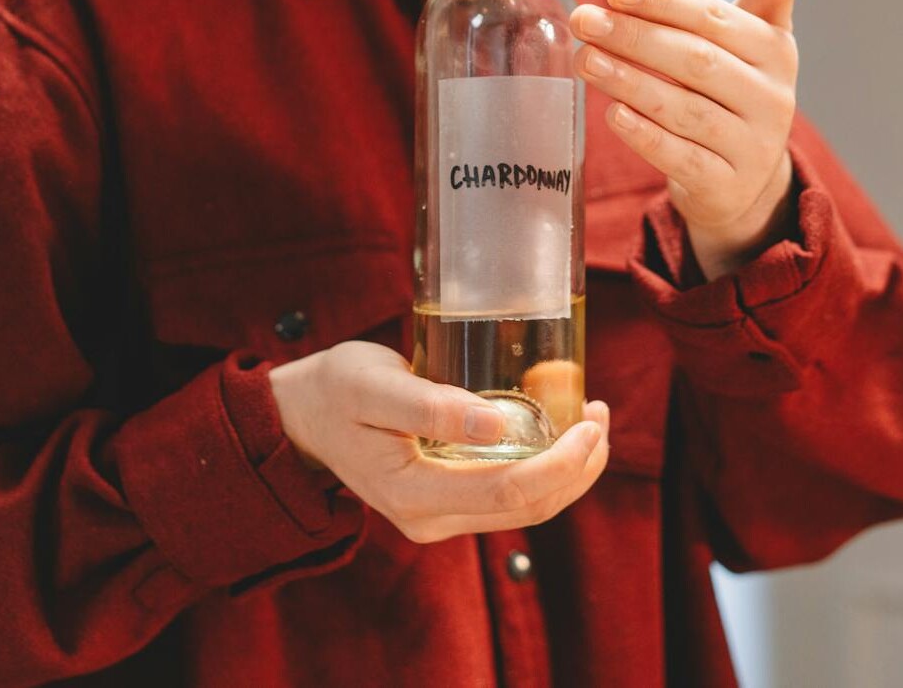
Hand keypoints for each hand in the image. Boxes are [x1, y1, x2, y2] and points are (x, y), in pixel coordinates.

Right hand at [268, 340, 609, 543]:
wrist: (302, 415)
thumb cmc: (333, 390)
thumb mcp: (373, 385)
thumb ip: (429, 405)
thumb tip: (496, 423)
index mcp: (414, 495)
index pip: (510, 493)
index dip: (562, 463)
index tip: (590, 422)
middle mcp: (431, 517)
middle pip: (528, 508)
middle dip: (577, 467)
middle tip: (600, 415)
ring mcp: (438, 514)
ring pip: (524, 506)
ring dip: (566, 470)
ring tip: (591, 420)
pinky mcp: (445, 498)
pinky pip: (507, 493)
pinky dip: (541, 466)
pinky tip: (555, 431)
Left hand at [570, 0, 820, 280]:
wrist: (746, 179)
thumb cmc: (737, 90)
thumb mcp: (757, 38)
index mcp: (774, 50)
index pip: (713, 18)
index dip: (661, 2)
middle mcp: (771, 98)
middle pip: (695, 60)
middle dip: (634, 38)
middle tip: (583, 21)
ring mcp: (751, 145)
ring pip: (685, 109)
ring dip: (629, 82)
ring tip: (586, 61)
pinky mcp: (725, 185)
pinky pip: (680, 157)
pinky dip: (645, 135)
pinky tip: (612, 114)